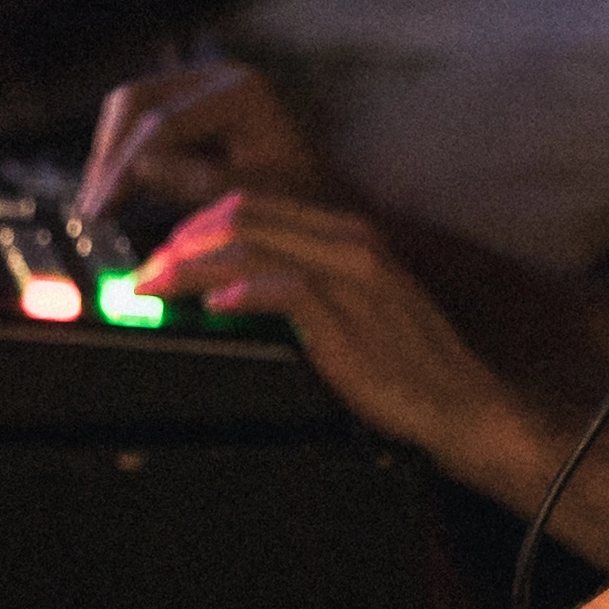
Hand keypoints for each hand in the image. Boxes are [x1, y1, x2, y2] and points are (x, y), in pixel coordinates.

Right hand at [76, 60, 324, 227]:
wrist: (328, 193)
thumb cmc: (304, 199)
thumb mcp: (257, 198)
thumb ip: (202, 183)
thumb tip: (140, 169)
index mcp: (242, 92)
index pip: (163, 122)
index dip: (125, 167)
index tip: (101, 210)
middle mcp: (220, 76)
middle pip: (138, 100)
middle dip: (109, 155)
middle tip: (92, 209)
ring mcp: (204, 85)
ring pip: (132, 106)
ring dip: (110, 155)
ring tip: (100, 207)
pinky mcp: (192, 104)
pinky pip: (142, 121)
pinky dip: (125, 156)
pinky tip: (117, 196)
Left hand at [137, 190, 530, 493]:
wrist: (462, 403)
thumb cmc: (405, 365)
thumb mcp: (353, 308)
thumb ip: (302, 287)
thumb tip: (233, 289)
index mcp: (347, 235)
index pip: (257, 205)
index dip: (199, 223)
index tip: (165, 252)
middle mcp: (348, 242)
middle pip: (244, 217)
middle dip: (183, 241)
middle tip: (146, 273)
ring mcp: (350, 277)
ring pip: (253, 245)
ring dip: (193, 265)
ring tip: (158, 287)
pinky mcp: (348, 317)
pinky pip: (285, 289)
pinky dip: (242, 292)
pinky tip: (216, 305)